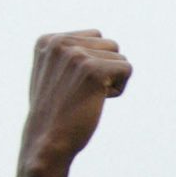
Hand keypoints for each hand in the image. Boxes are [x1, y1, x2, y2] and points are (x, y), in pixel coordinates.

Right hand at [19, 31, 131, 171]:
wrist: (47, 139)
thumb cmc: (55, 112)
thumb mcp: (53, 73)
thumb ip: (69, 53)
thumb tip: (98, 37)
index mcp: (48, 40)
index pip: (95, 37)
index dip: (93, 63)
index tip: (72, 83)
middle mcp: (60, 42)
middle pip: (110, 45)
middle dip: (106, 69)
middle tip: (82, 91)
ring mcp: (76, 55)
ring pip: (120, 58)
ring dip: (112, 80)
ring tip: (87, 96)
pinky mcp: (93, 70)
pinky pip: (127, 69)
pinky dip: (118, 89)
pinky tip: (97, 100)